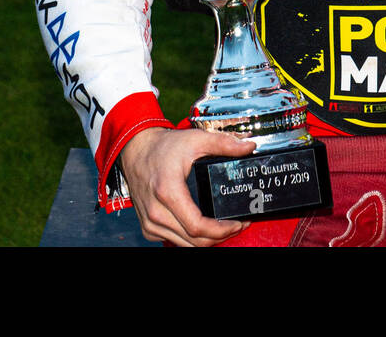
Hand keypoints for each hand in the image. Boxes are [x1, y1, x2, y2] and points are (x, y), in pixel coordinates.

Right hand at [119, 126, 255, 246]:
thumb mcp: (195, 140)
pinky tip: (205, 228)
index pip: (198, 226)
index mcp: (168, 192)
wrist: (136, 149)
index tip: (239, 223)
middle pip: (194, 241)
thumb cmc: (163, 147)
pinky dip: (191, 240)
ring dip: (208, 240)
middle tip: (238, 225)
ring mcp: (150, 222)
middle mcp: (156, 212)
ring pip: (185, 245)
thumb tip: (249, 146)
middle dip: (220, 237)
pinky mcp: (148, 227)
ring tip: (225, 227)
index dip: (222, 230)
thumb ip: (223, 144)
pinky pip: (174, 241)